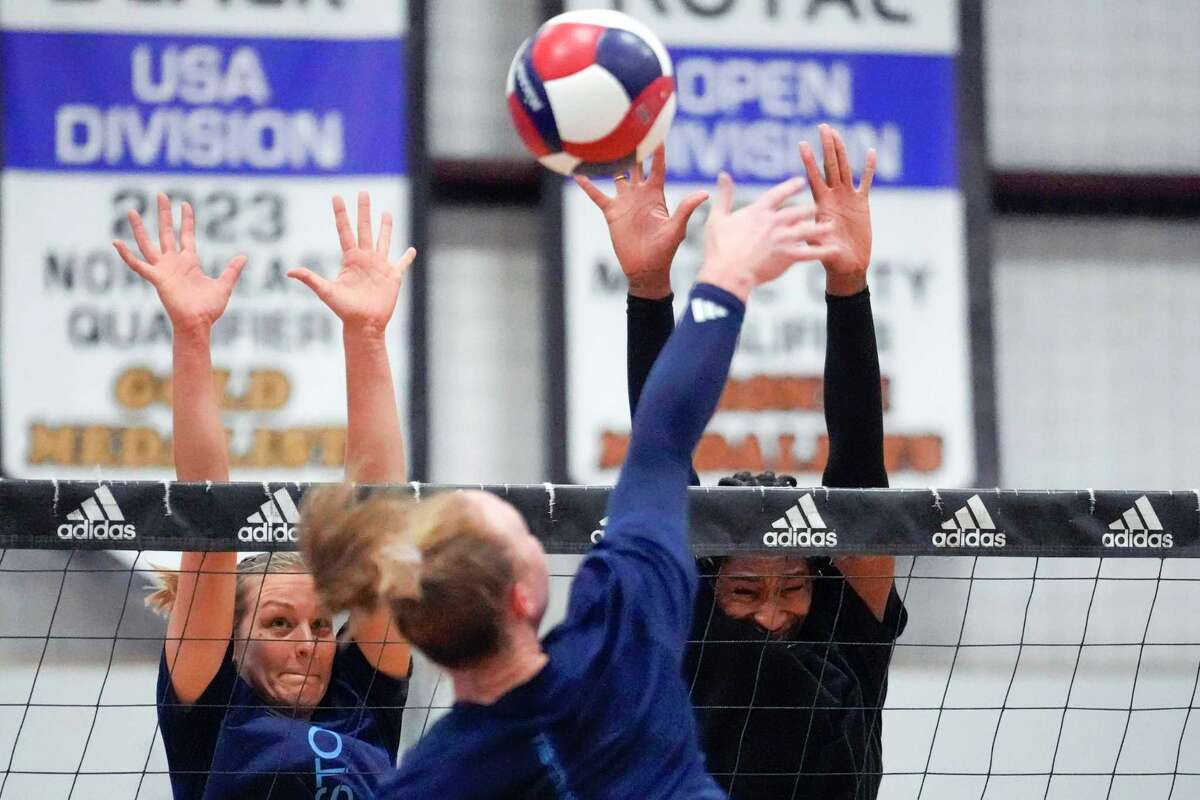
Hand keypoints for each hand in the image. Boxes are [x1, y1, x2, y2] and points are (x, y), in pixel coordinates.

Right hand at [112, 193, 246, 332]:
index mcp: (189, 262)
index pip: (186, 235)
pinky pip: (138, 265)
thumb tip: (243, 256)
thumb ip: (231, 271)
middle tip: (161, 195)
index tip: (185, 204)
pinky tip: (116, 242)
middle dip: (164, 214)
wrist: (199, 324)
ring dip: (139, 228)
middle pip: (166, 233)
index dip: (186, 220)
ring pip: (148, 244)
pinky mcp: (156, 278)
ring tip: (132, 211)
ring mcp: (163, 269)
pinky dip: (126, 255)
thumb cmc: (209, 309)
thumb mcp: (224, 285)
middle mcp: (174, 262)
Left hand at [288, 192, 415, 334]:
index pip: (345, 231)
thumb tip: (289, 272)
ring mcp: (380, 267)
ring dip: (385, 228)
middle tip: (363, 192)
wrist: (364, 324)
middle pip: (364, 229)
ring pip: (383, 241)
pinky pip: (401, 264)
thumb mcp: (326, 292)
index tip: (337, 197)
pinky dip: (406, 257)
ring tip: (386, 213)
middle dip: (364, 211)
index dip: (341, 214)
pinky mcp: (393, 277)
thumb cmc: (344, 310)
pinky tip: (411, 250)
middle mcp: (365, 259)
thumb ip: (311, 279)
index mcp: (350, 259)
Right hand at [575, 146, 707, 299]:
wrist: (646, 269)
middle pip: (636, 165)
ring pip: (616, 176)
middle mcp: (640, 194)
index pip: (658, 167)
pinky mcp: (612, 213)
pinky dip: (588, 186)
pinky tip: (578, 174)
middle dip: (633, 149)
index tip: (657, 132)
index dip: (657, 151)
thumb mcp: (676, 229)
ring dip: (610, 162)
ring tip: (603, 144)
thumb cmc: (665, 251)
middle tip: (628, 128)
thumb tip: (705, 193)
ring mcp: (625, 202)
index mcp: (656, 195)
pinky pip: (598, 196)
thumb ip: (686, 209)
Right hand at [698, 172, 836, 301]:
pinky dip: (824, 251)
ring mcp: (783, 239)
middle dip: (810, 209)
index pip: (779, 193)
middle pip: (799, 211)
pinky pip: (811, 252)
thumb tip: (723, 175)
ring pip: (809, 229)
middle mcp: (775, 222)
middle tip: (818, 208)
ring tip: (832, 226)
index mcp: (759, 211)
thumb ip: (724, 195)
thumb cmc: (720, 248)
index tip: (801, 181)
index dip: (791, 186)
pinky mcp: (789, 256)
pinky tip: (835, 250)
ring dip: (821, 227)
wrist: (728, 273)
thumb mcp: (718, 217)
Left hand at [800, 124, 875, 295]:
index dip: (809, 161)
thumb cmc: (830, 258)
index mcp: (821, 204)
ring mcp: (848, 198)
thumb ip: (815, 235)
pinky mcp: (862, 203)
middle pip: (830, 166)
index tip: (802, 143)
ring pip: (845, 169)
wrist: (848, 265)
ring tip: (836, 133)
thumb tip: (809, 228)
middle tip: (823, 126)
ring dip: (842, 151)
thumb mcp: (819, 246)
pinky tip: (870, 152)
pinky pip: (866, 182)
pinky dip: (869, 168)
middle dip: (827, 146)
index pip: (814, 177)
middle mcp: (834, 196)